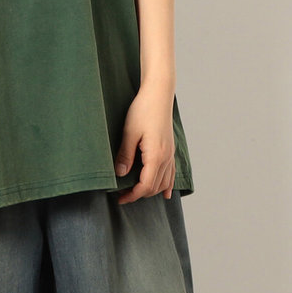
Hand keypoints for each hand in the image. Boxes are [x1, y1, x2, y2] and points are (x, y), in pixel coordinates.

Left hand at [113, 82, 175, 203]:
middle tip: (123, 195)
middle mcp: (166, 158)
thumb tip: (120, 174)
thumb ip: (125, 155)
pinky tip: (166, 192)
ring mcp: (170, 154)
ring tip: (136, 193)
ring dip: (151, 190)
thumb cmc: (143, 110)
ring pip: (164, 182)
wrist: (158, 94)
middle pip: (154, 186)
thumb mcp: (129, 132)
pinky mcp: (170, 149)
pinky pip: (171, 173)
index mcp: (156, 156)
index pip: (145, 185)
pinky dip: (168, 185)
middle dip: (139, 194)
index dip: (132, 195)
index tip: (120, 198)